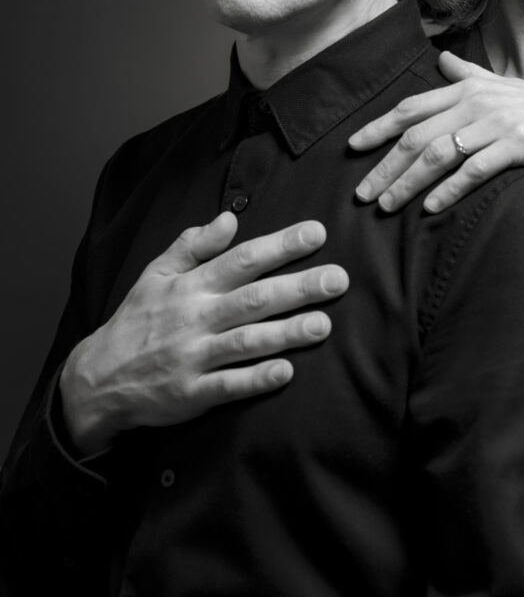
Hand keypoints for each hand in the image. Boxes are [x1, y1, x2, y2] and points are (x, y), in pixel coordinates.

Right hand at [59, 213, 347, 454]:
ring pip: (246, 342)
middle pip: (253, 299)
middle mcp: (196, 318)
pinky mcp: (192, 394)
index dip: (280, 246)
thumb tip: (230, 217)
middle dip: (298, 288)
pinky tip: (286, 372)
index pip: (242, 259)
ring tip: (324, 324)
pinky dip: (256, 379)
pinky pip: (228, 386)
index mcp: (191, 286)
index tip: (317, 233)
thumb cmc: (138, 320)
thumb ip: (194, 244)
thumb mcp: (156, 273)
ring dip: (286, 333)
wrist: (98, 379)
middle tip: (338, 279)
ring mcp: (194, 357)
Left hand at [350, 51, 523, 212]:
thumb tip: (442, 58)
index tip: (352, 148)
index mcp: (470, 89)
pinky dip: (450, 189)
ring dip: (409, 183)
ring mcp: (500, 123)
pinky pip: (476, 169)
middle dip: (384, 166)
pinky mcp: (521, 145)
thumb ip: (470, 76)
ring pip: (440, 154)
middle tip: (361, 194)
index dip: (378, 128)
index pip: (412, 107)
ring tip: (387, 206)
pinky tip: (431, 208)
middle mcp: (480, 102)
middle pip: (418, 135)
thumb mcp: (505, 89)